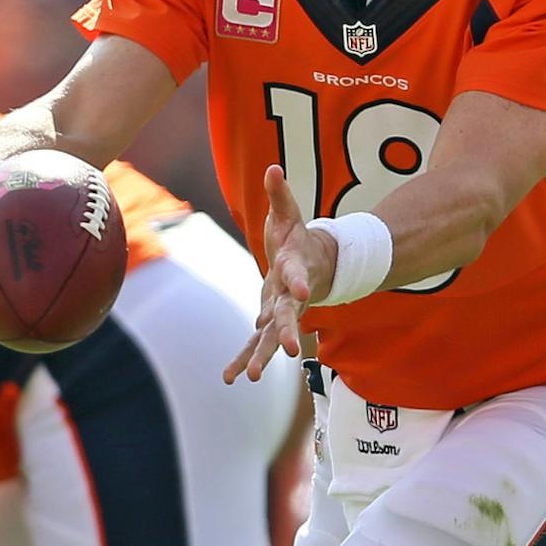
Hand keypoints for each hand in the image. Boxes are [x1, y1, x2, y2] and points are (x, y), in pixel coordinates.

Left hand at [224, 165, 336, 383]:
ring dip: (261, 355)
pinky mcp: (269, 321)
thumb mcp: (289, 215)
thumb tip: (273, 167)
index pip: (297, 274)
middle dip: (285, 332)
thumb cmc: (298, 239)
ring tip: (252, 377)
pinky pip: (255, 342)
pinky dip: (243, 358)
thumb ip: (281, 195)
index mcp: (295, 268)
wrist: (315, 265)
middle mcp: (291, 296)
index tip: (301, 290)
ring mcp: (281, 311)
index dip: (298, 280)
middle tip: (287, 350)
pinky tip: (230, 378)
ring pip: (270, 336)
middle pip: (289, 314)